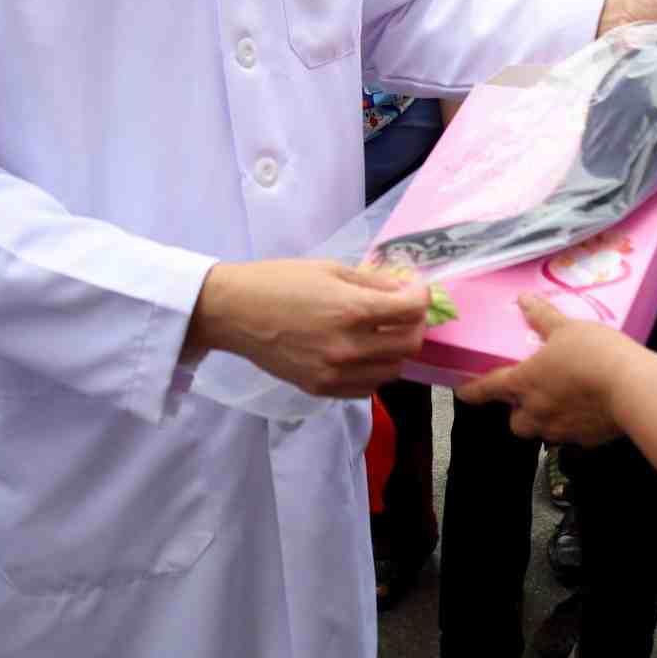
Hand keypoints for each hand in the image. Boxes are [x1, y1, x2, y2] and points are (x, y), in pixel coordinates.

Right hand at [187, 259, 427, 396]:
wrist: (235, 313)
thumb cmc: (279, 281)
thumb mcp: (330, 268)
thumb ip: (372, 281)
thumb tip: (405, 289)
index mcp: (351, 310)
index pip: (411, 310)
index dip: (421, 296)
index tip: (415, 290)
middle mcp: (349, 347)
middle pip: (409, 344)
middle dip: (415, 324)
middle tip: (403, 311)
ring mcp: (336, 373)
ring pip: (393, 370)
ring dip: (396, 350)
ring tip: (382, 333)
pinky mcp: (322, 389)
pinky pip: (367, 388)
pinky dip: (373, 371)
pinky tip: (362, 354)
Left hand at [455, 295, 641, 443]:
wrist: (632, 390)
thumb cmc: (594, 354)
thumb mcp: (566, 328)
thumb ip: (543, 317)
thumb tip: (525, 300)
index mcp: (525, 382)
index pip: (488, 388)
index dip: (473, 390)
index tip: (462, 392)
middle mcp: (537, 411)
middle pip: (515, 421)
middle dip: (518, 411)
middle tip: (530, 395)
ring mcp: (561, 430)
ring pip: (542, 432)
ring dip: (545, 420)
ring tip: (561, 403)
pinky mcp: (586, 441)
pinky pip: (572, 438)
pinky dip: (574, 426)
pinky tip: (588, 411)